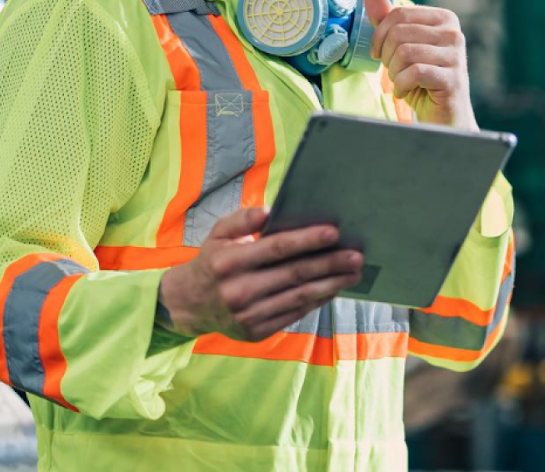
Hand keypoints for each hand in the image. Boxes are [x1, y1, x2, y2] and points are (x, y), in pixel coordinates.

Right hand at [157, 207, 361, 340]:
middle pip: (294, 275)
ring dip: (331, 284)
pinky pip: (294, 314)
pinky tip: (333, 289)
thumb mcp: (217, 234)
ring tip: (353, 273)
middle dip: (330, 264)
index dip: (307, 240)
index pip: (276, 249)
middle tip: (357, 256)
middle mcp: (238, 290)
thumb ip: (242, 219)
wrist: (187, 305)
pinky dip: (316, 301)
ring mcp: (247, 315)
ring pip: (299, 297)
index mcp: (228, 262)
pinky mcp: (255, 332)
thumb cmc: (211, 262)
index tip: (335, 232)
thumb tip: (270, 211)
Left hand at [364, 0, 476, 130]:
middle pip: (399, 33)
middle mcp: (454, 33)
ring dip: (395, 73)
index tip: (380, 54)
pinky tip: (407, 92)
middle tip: (395, 71)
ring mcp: (457, 56)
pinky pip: (414, 72)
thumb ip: (387, 20)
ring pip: (405, 52)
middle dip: (388, 56)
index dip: (380, 35)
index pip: (399, 13)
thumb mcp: (401, 46)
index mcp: (444, 19)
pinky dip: (402, 85)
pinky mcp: (453, 78)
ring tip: (402, 82)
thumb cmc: (421, 80)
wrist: (443, 117)